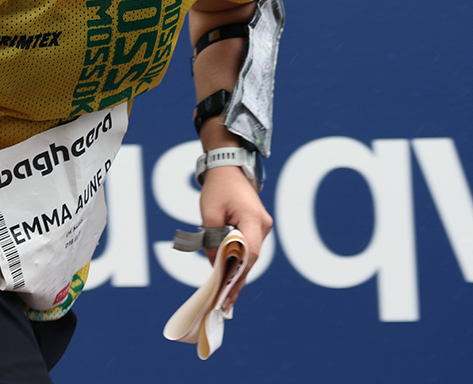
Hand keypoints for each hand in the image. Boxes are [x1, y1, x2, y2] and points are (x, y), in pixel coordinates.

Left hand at [199, 162, 272, 310]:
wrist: (229, 168)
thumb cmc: (218, 188)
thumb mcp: (209, 214)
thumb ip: (212, 240)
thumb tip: (214, 265)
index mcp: (253, 218)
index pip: (249, 251)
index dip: (238, 273)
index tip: (226, 291)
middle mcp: (263, 225)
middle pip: (250, 259)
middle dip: (236, 281)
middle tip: (224, 304)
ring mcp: (263, 227)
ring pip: (249, 256)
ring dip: (237, 274)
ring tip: (225, 298)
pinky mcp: (257, 228)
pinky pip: (248, 250)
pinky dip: (238, 263)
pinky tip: (229, 280)